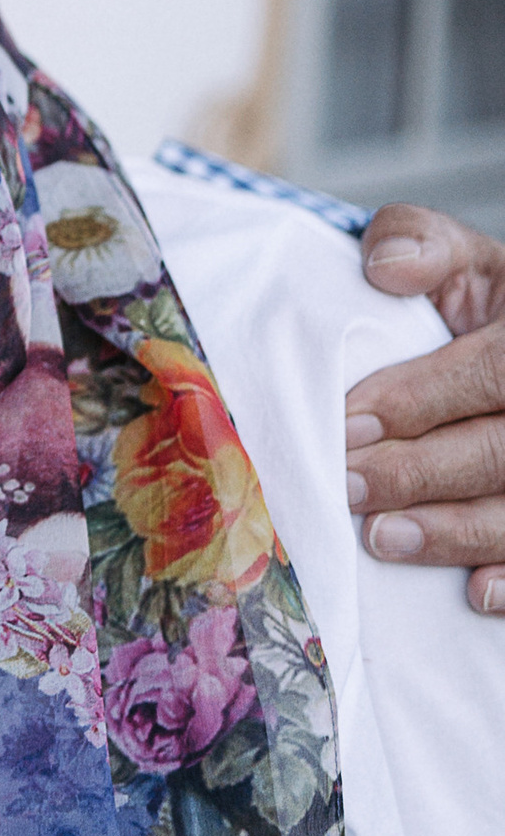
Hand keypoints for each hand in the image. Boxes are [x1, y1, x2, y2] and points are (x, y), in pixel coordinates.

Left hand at [343, 205, 504, 610]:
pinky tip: (475, 593)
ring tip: (383, 538)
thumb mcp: (466, 261)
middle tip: (347, 488)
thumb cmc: (490, 309)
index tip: (345, 425)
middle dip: (421, 473)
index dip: (419, 401)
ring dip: (458, 531)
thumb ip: (420, 242)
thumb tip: (384, 268)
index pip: (491, 371)